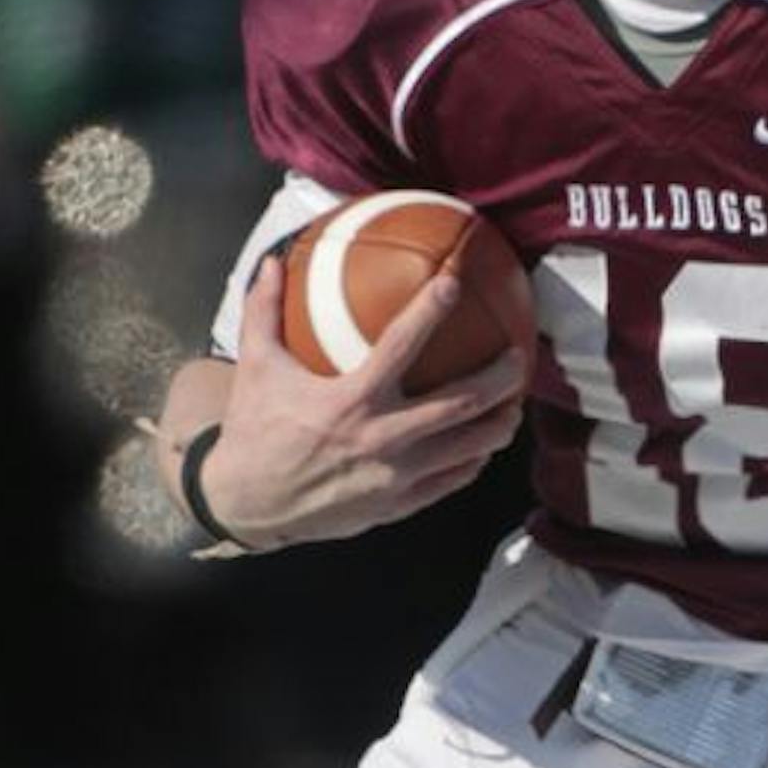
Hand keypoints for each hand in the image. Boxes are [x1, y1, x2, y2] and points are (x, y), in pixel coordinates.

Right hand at [199, 255, 528, 546]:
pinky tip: (481, 445)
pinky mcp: (400, 504)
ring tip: (513, 404)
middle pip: (463, 403)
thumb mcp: (255, 368)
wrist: (247, 505)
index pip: (402, 345)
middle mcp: (382, 438)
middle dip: (501, 377)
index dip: (431, 310)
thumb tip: (270, 262)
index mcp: (351, 400)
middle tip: (520, 355)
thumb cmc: (254, 431)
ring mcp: (397, 476)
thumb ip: (264, 313)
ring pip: (471, 447)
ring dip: (500, 423)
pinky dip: (473, 460)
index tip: (454, 281)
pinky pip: (453, 480)